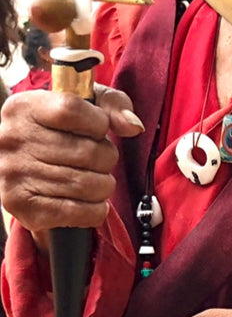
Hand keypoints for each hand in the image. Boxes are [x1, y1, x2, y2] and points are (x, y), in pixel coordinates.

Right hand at [0, 86, 143, 241]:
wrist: (21, 164)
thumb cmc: (57, 129)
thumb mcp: (81, 105)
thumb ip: (112, 104)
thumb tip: (133, 126)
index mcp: (24, 107)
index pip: (71, 110)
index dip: (98, 122)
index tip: (100, 129)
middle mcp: (13, 139)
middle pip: (86, 152)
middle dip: (107, 157)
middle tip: (102, 159)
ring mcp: (14, 175)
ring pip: (86, 185)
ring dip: (104, 185)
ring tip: (98, 179)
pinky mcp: (22, 207)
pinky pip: (76, 212)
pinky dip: (95, 210)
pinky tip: (92, 201)